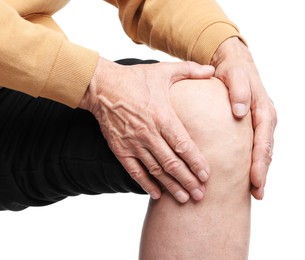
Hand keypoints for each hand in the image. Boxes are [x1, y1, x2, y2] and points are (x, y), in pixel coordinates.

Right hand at [79, 57, 214, 202]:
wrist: (102, 86)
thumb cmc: (134, 78)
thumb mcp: (163, 71)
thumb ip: (190, 70)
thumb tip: (212, 69)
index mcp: (162, 116)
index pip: (184, 146)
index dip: (196, 163)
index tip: (207, 176)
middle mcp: (149, 133)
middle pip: (172, 163)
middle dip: (188, 181)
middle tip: (201, 195)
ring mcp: (133, 143)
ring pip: (155, 170)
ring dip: (171, 186)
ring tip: (185, 198)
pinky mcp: (120, 149)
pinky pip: (134, 171)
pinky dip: (146, 184)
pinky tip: (157, 194)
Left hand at [211, 37, 276, 198]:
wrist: (234, 64)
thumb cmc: (233, 70)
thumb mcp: (235, 75)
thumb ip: (239, 90)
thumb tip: (241, 110)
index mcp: (264, 110)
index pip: (263, 140)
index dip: (260, 161)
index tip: (255, 180)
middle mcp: (265, 119)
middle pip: (266, 150)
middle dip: (262, 172)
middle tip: (257, 193)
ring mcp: (261, 124)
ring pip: (263, 151)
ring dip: (260, 170)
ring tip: (256, 191)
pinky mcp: (253, 126)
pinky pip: (257, 146)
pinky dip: (255, 161)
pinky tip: (249, 174)